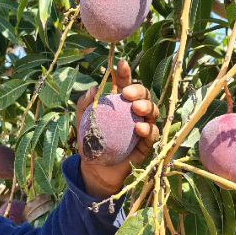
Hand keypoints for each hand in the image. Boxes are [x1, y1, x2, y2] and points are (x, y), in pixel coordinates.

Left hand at [75, 58, 160, 198]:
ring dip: (147, 107)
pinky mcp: (146, 145)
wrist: (95, 169)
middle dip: (139, 90)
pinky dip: (148, 130)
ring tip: (137, 109)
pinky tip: (139, 128)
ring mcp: (141, 128)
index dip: (125, 74)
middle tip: (128, 94)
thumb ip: (84, 104)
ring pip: (153, 112)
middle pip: (144, 95)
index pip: (125, 84)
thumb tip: (94, 88)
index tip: (121, 64)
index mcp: (119, 104)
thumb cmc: (90, 143)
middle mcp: (133, 113)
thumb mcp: (82, 122)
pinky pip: (153, 135)